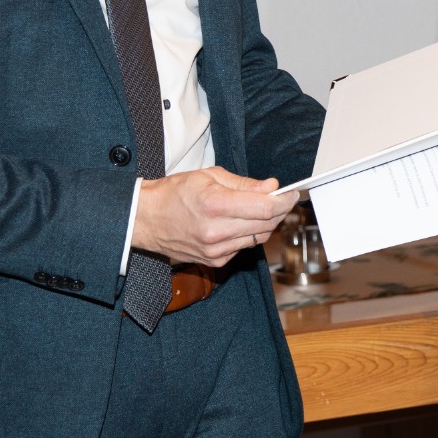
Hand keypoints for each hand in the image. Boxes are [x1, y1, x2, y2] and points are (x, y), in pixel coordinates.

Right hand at [132, 167, 297, 267]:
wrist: (146, 219)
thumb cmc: (174, 193)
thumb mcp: (209, 177)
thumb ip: (244, 184)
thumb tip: (271, 188)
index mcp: (215, 205)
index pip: (265, 208)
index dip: (284, 201)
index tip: (292, 194)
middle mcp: (216, 232)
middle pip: (267, 225)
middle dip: (279, 211)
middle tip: (281, 199)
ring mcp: (215, 250)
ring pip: (259, 238)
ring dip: (265, 224)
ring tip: (259, 209)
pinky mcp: (214, 261)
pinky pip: (243, 247)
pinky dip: (248, 235)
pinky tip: (238, 224)